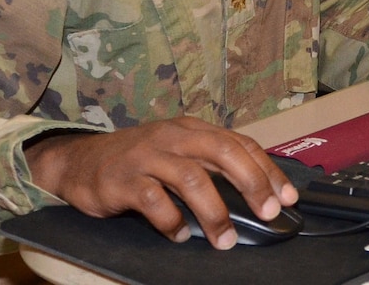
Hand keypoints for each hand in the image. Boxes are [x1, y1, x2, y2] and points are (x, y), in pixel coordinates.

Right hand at [23, 118, 297, 249]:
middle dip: (251, 182)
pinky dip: (171, 221)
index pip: (238, 143)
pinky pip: (153, 201)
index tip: (288, 196)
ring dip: (214, 212)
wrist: (80, 161)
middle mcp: (172, 137)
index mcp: (191, 128)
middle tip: (268, 212)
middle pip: (221, 151)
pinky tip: (179, 235)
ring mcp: (147, 156)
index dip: (266, 169)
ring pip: (191, 178)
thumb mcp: (177, 152)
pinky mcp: (123, 180)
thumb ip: (210, 166)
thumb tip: (257, 192)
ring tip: (225, 239)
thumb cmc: (138, 161)